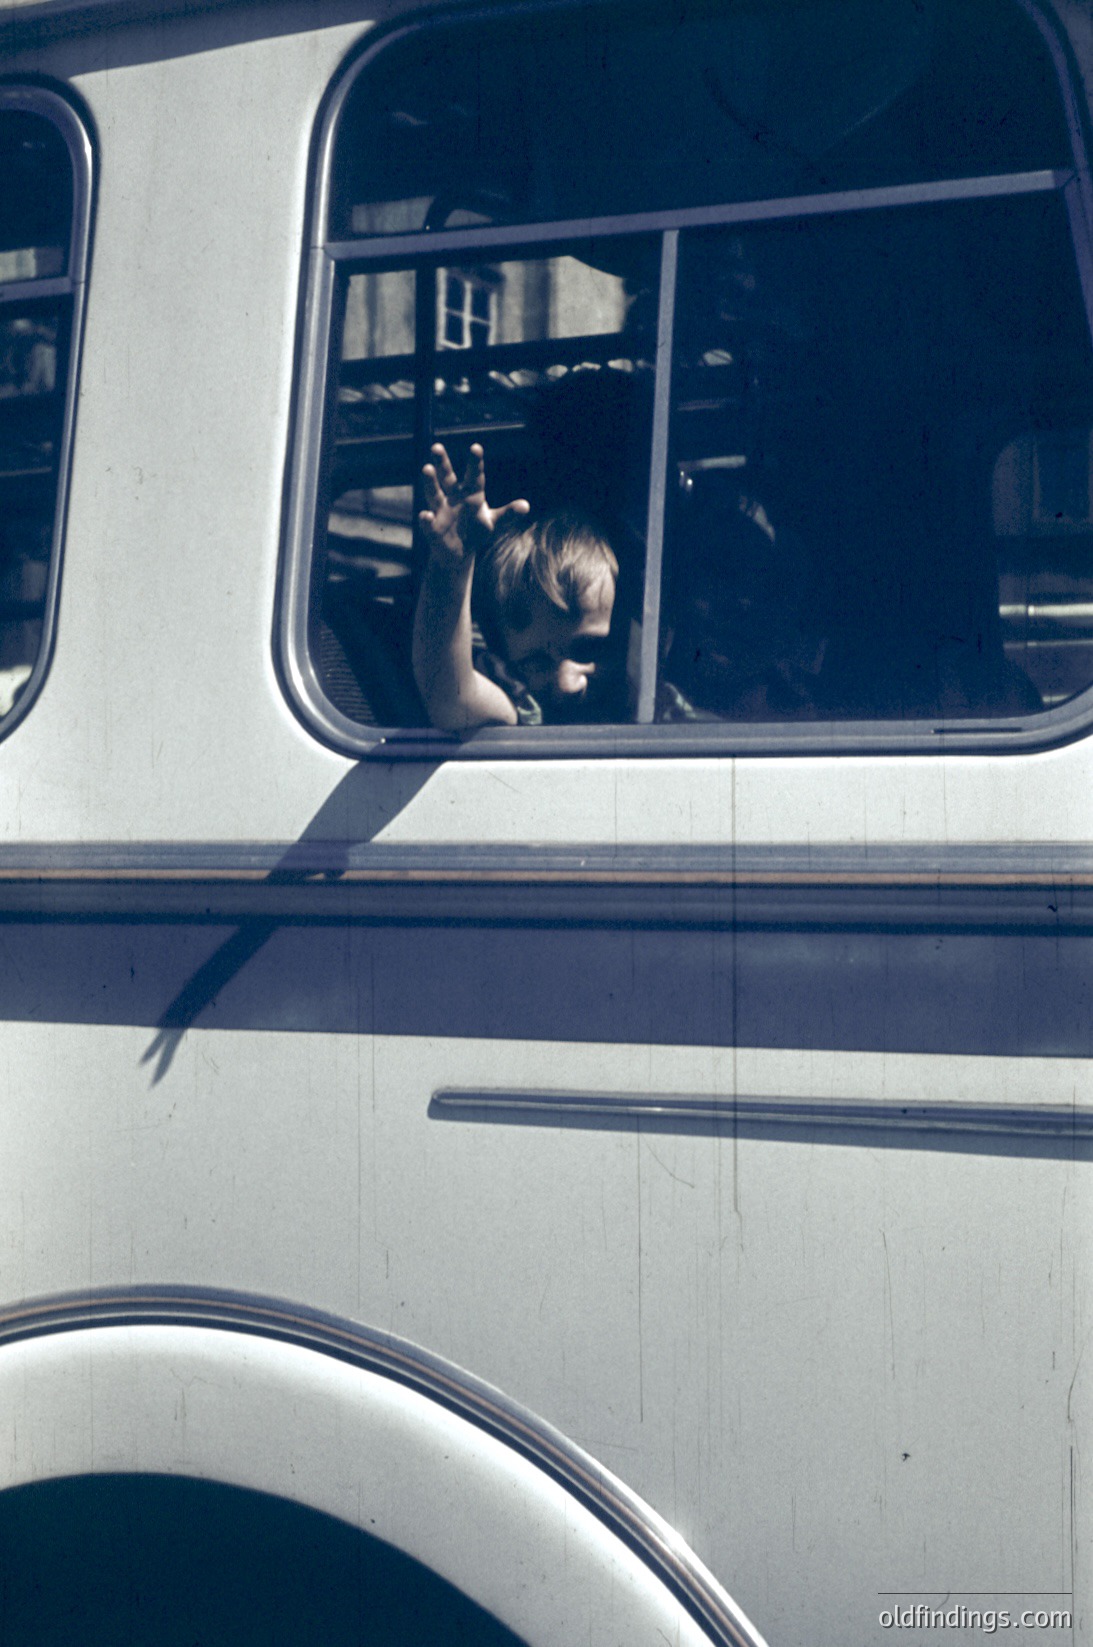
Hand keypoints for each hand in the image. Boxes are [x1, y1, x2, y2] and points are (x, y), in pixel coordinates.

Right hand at [419, 442, 528, 561]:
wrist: (459, 553)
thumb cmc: (476, 531)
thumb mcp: (493, 522)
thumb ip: (507, 514)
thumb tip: (526, 506)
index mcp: (471, 494)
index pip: (474, 476)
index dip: (475, 463)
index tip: (476, 447)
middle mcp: (453, 498)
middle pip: (447, 478)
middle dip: (442, 463)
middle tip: (437, 447)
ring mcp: (441, 511)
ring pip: (433, 494)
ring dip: (430, 482)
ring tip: (426, 468)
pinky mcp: (433, 528)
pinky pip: (428, 523)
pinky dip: (426, 520)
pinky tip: (426, 516)